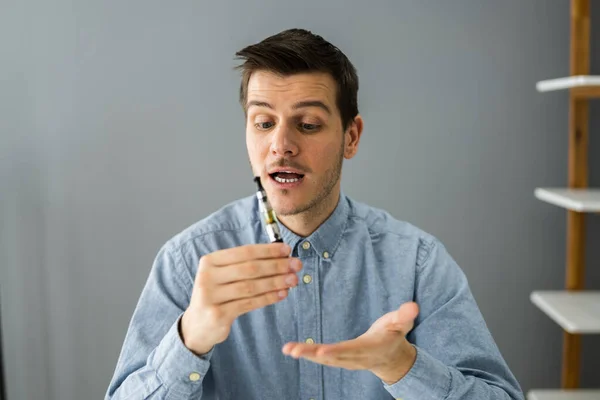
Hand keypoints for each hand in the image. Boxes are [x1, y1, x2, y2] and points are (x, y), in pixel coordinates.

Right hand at [181, 242, 301, 354]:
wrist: (198, 325)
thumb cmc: (218, 295)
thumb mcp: (225, 276)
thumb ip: (247, 265)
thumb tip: (282, 256)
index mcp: (210, 261)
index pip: (244, 252)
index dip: (268, 250)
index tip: (287, 250)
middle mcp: (207, 276)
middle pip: (250, 268)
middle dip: (277, 265)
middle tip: (296, 265)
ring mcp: (210, 296)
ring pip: (251, 286)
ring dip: (276, 282)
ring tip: (293, 280)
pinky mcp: (218, 314)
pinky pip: (249, 303)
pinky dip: (268, 298)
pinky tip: (282, 294)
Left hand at [282, 302, 418, 384]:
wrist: (392, 357)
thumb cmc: (395, 335)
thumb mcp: (402, 324)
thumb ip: (405, 315)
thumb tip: (413, 306)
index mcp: (370, 348)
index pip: (351, 350)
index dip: (337, 352)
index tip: (321, 351)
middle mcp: (355, 358)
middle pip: (332, 357)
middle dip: (312, 354)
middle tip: (294, 350)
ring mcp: (346, 360)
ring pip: (323, 359)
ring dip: (305, 354)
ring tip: (288, 349)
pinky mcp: (338, 358)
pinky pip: (321, 357)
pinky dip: (306, 354)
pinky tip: (291, 350)